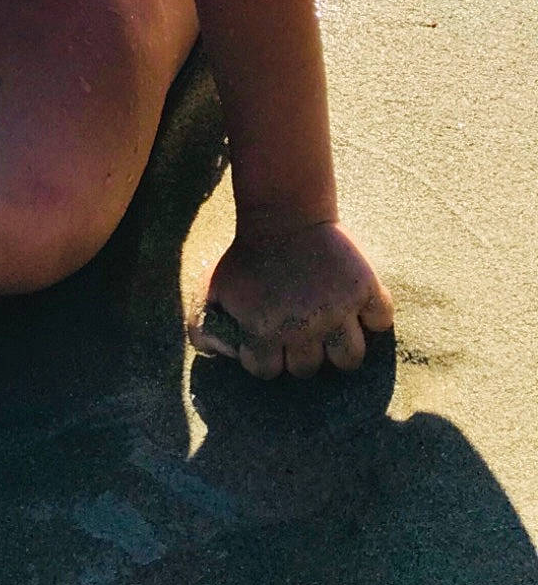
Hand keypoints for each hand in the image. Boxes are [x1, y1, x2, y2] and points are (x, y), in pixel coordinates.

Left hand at [188, 220, 393, 378]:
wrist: (283, 213)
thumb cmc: (246, 254)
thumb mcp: (213, 288)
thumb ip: (202, 327)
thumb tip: (217, 355)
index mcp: (265, 331)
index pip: (267, 371)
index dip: (264, 357)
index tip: (266, 339)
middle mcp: (303, 328)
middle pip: (308, 370)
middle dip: (299, 354)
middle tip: (298, 332)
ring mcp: (337, 310)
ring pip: (350, 358)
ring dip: (339, 350)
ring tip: (330, 333)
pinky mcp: (364, 289)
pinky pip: (381, 320)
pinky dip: (373, 317)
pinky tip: (357, 308)